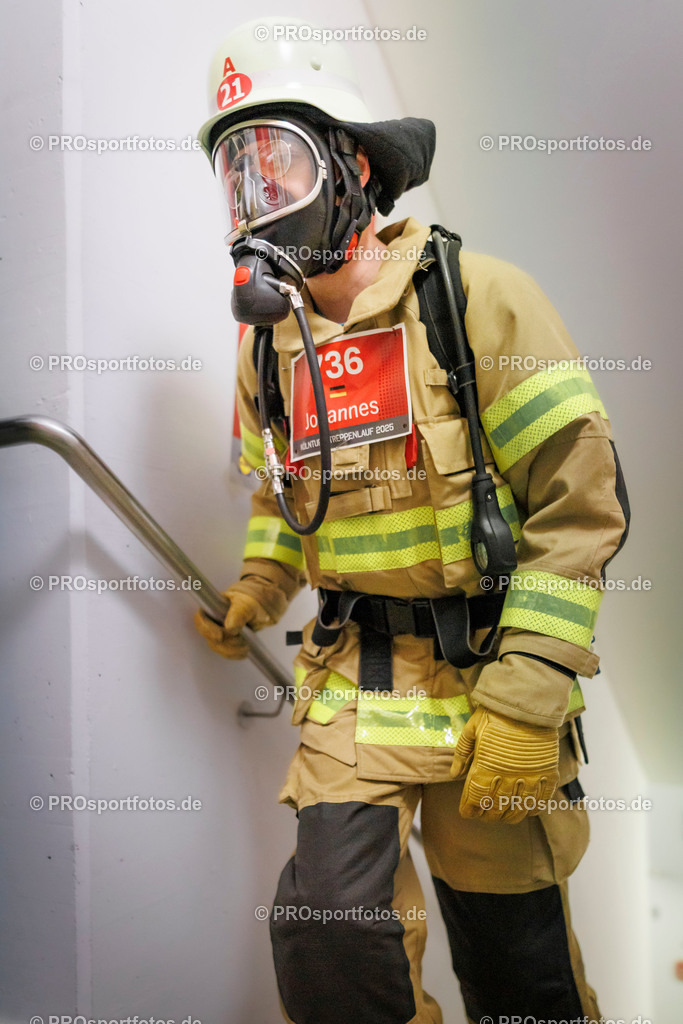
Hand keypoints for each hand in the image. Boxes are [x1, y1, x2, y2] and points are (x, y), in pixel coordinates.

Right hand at [194, 590, 270, 659]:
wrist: (259, 610)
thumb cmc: (249, 603)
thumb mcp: (247, 604)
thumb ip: (239, 613)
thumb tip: (229, 628)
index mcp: (211, 608)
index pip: (200, 620)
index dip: (207, 630)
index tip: (220, 636)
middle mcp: (211, 622)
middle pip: (210, 638)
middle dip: (226, 642)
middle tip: (241, 640)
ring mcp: (217, 634)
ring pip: (218, 647)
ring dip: (232, 650)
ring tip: (246, 645)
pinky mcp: (225, 644)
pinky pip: (226, 653)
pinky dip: (236, 654)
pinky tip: (245, 650)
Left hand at [450, 706, 559, 822]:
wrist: (528, 703)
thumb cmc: (496, 713)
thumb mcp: (472, 729)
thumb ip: (462, 753)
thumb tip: (454, 775)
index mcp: (485, 769)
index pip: (474, 802)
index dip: (470, 810)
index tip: (468, 811)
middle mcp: (507, 779)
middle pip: (496, 809)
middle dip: (488, 816)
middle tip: (485, 815)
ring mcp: (529, 778)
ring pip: (519, 809)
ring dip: (510, 816)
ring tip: (505, 815)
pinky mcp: (547, 774)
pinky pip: (541, 800)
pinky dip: (533, 808)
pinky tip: (528, 809)